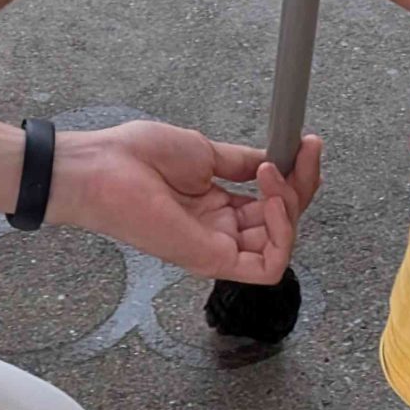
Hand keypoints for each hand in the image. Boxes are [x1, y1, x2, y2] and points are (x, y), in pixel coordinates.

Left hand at [50, 121, 323, 284]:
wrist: (102, 168)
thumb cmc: (135, 156)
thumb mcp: (203, 151)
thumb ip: (241, 162)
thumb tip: (275, 159)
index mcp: (216, 205)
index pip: (273, 202)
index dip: (297, 176)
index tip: (308, 144)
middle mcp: (221, 229)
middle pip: (283, 221)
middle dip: (303, 186)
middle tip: (304, 151)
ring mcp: (217, 246)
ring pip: (280, 243)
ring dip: (290, 205)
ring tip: (273, 173)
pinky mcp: (212, 260)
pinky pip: (267, 265)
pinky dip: (281, 234)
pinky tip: (271, 200)